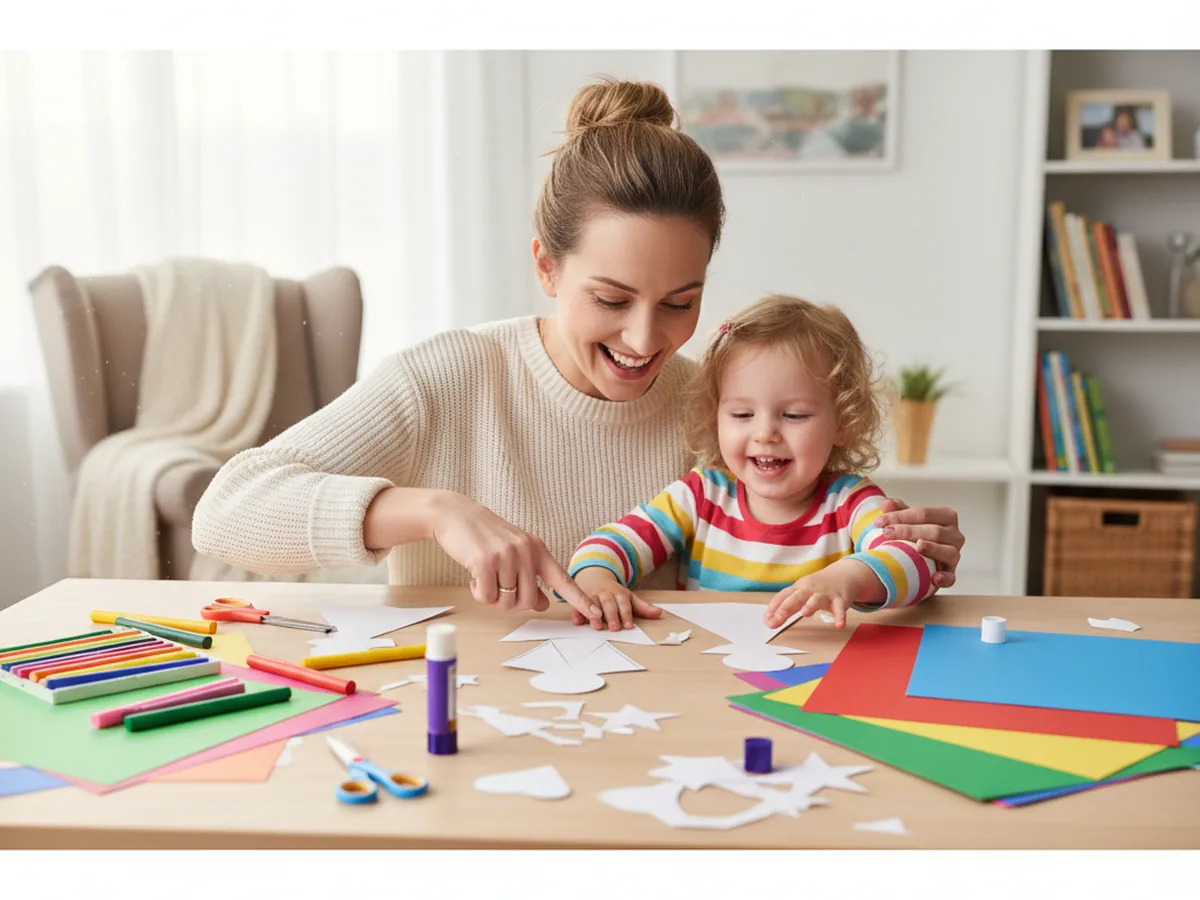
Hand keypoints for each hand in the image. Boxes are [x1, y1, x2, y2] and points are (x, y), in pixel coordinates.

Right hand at [426, 491, 601, 624]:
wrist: (456, 514)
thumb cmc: (485, 537)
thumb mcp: (514, 553)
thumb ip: (530, 578)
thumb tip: (543, 604)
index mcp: (537, 549)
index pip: (563, 579)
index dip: (580, 599)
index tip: (596, 614)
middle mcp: (526, 551)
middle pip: (527, 602)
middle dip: (510, 602)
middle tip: (496, 586)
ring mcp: (507, 556)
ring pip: (506, 602)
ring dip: (492, 597)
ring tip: (484, 577)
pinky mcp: (485, 562)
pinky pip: (487, 597)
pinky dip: (478, 593)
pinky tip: (473, 577)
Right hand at [572, 567, 663, 630]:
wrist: (594, 577)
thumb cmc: (614, 593)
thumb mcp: (629, 597)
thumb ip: (643, 607)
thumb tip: (659, 613)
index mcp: (619, 594)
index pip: (624, 604)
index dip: (626, 614)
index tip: (629, 625)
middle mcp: (605, 594)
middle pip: (609, 605)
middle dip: (612, 616)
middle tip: (614, 628)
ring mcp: (592, 596)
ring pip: (593, 604)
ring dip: (594, 614)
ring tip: (596, 625)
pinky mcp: (580, 599)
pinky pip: (577, 606)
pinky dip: (577, 613)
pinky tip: (578, 621)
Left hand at [764, 562, 873, 629]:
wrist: (844, 575)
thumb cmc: (817, 588)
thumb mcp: (801, 593)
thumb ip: (787, 607)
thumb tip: (769, 621)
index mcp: (798, 588)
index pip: (783, 596)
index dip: (774, 607)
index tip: (766, 620)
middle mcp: (810, 589)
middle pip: (796, 597)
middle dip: (786, 608)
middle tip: (777, 619)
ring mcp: (825, 594)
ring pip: (817, 599)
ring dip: (811, 605)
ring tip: (805, 613)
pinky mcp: (840, 599)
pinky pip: (839, 608)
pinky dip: (839, 616)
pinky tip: (839, 625)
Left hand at [875, 499, 963, 590]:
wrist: (920, 558)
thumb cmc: (914, 534)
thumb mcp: (907, 520)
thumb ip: (898, 510)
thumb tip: (886, 504)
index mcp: (946, 516)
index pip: (924, 514)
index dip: (901, 516)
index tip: (879, 522)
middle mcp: (955, 535)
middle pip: (935, 531)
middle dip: (908, 531)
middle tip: (886, 533)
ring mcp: (954, 555)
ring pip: (948, 551)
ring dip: (932, 549)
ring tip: (917, 547)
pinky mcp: (950, 573)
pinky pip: (951, 577)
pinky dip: (945, 578)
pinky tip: (934, 578)